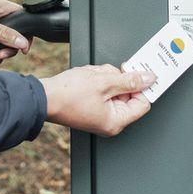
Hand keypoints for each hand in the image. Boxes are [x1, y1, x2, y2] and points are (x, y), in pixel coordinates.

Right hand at [39, 65, 155, 136]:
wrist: (43, 96)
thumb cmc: (67, 95)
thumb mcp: (103, 82)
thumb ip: (129, 80)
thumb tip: (149, 79)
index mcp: (116, 121)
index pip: (143, 102)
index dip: (142, 86)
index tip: (142, 73)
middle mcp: (110, 121)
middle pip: (128, 92)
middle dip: (117, 78)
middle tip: (104, 75)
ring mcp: (101, 113)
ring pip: (115, 86)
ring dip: (105, 76)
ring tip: (90, 77)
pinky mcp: (93, 105)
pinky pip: (104, 87)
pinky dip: (97, 79)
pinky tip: (86, 79)